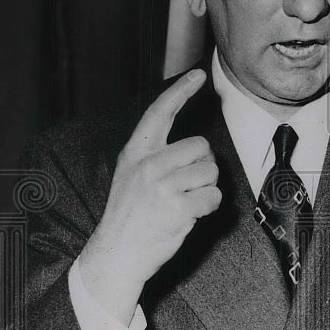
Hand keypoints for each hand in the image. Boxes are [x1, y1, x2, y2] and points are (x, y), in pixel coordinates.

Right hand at [79, 69, 220, 323]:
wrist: (117, 253)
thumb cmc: (130, 215)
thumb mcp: (131, 176)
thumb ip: (155, 156)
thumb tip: (195, 147)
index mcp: (136, 152)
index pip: (160, 112)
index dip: (180, 91)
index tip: (198, 76)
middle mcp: (148, 164)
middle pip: (201, 146)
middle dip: (204, 165)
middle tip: (188, 185)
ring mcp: (162, 186)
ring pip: (210, 171)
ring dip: (207, 188)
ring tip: (187, 201)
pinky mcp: (177, 208)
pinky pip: (212, 197)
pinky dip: (209, 207)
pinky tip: (192, 214)